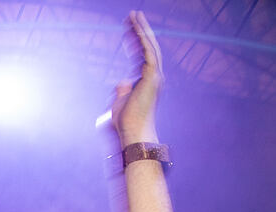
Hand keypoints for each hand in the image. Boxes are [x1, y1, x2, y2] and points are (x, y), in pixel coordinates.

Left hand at [111, 11, 163, 144]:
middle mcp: (154, 77)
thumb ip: (122, 90)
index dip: (134, 42)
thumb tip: (122, 81)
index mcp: (147, 81)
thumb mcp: (120, 101)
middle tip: (132, 15)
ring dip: (142, 29)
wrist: (133, 132)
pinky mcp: (153, 76)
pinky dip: (142, 38)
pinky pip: (148, 52)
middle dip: (140, 31)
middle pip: (148, 48)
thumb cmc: (126, 122)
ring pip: (149, 46)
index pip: (141, 56)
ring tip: (134, 15)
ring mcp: (155, 76)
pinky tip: (136, 27)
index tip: (126, 32)